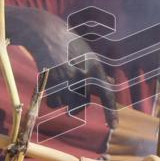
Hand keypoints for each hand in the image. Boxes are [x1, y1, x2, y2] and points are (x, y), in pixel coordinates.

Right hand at [9, 8, 118, 127]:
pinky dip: (51, 97)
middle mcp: (82, 76)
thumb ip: (99, 71)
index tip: (113, 127)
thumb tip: (111, 84)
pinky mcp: (51, 82)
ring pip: (66, 105)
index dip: (110, 113)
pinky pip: (53, 102)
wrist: (46, 33)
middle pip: (82, 105)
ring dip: (62, 98)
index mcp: (95, 69)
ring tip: (59, 81)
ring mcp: (66, 80)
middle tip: (70, 86)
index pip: (106, 95)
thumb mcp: (89, 54)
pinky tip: (50, 83)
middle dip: (76, 100)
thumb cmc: (70, 44)